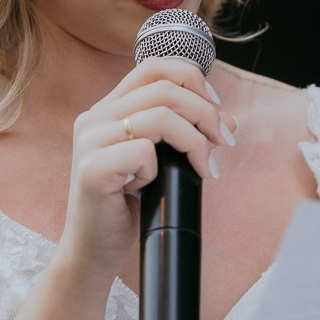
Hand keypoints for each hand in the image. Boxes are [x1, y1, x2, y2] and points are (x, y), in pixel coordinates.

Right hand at [58, 60, 235, 279]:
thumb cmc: (126, 209)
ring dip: (195, 142)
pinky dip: (158, 171)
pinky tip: (148, 189)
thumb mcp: (163, 165)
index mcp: (107, 110)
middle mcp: (94, 118)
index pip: (152, 67)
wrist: (93, 252)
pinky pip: (144, 153)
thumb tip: (229, 119)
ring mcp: (89, 142)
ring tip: (203, 169)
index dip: (191, 77)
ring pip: (161, 117)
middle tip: (224, 141)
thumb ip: (188, 136)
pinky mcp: (92, 169)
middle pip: (164, 89)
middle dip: (205, 113)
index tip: (215, 106)